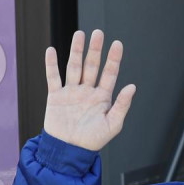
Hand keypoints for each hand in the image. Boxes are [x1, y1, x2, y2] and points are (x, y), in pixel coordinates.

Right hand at [43, 29, 136, 151]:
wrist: (69, 152)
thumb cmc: (92, 141)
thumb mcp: (112, 125)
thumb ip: (122, 105)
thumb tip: (133, 87)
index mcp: (102, 97)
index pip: (109, 74)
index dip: (113, 59)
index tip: (117, 44)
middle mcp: (87, 91)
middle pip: (91, 66)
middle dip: (95, 50)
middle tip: (98, 33)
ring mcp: (71, 92)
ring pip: (73, 67)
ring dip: (76, 51)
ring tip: (79, 35)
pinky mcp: (55, 97)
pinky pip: (53, 78)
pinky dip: (51, 64)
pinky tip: (51, 51)